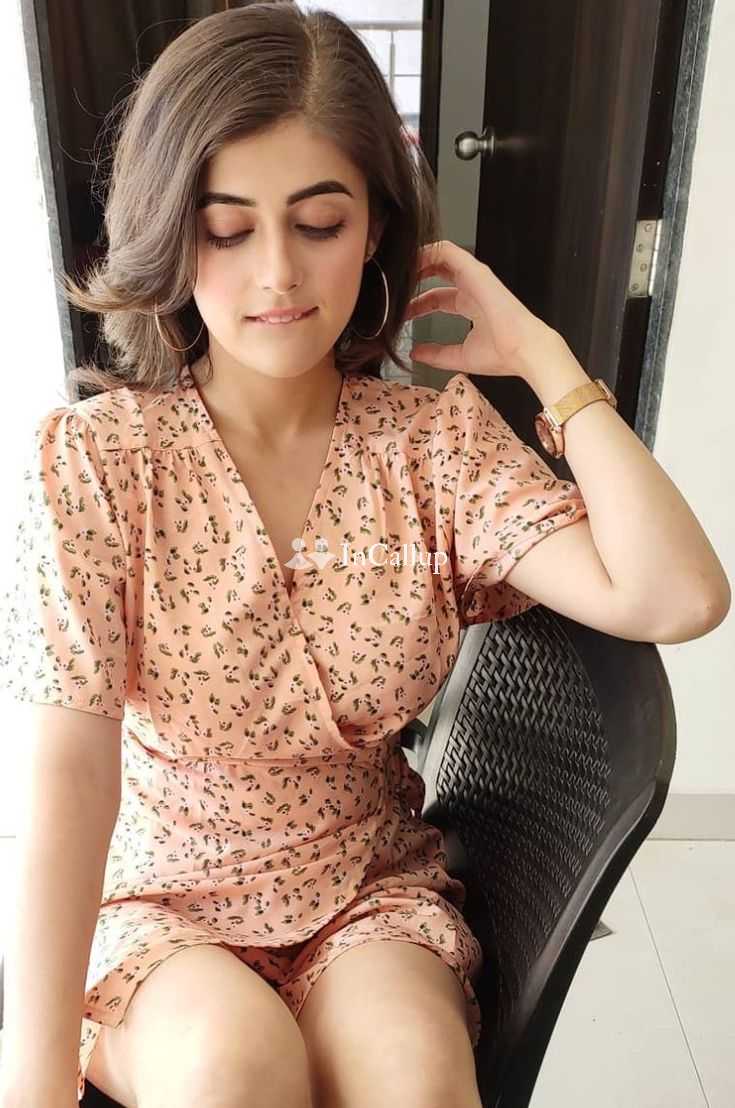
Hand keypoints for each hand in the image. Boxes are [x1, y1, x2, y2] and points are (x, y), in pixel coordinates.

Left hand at [404, 238, 561, 378]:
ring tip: (397, 271)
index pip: (437, 298)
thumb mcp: (459, 356)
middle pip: (436, 273)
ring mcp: (474, 276)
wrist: (524, 350)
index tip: (399, 313)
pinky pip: (447, 250)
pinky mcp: (475, 270)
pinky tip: (410, 262)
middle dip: (413, 278)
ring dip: (417, 261)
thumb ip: (436, 354)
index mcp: (471, 306)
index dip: (416, 304)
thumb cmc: (502, 354)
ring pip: (440, 255)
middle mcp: (472, 287)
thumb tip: (415, 354)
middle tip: (393, 288)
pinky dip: (426, 252)